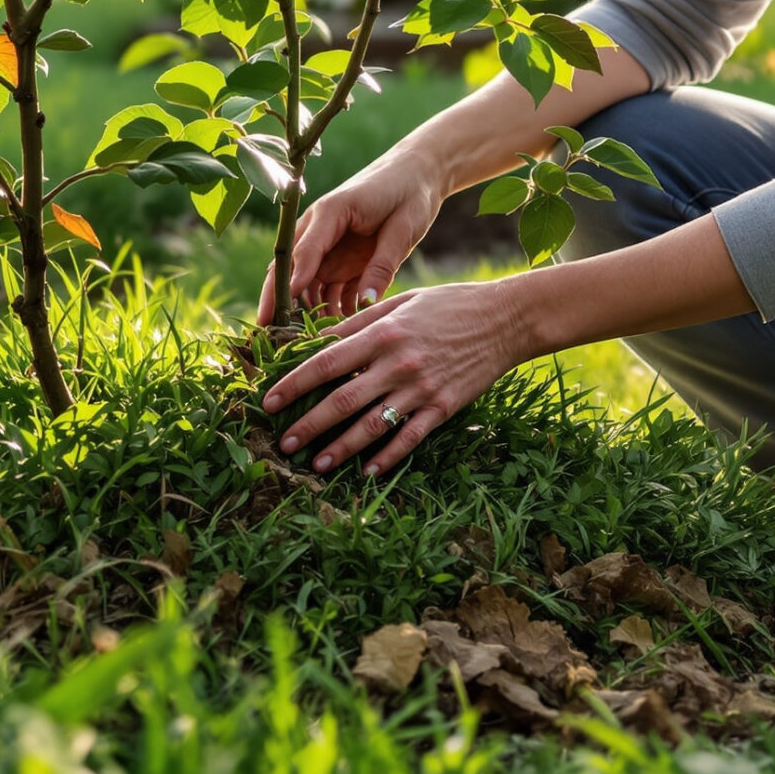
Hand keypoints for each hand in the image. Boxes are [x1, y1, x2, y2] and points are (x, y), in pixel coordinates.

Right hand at [258, 147, 445, 321]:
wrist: (419, 173)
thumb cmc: (410, 193)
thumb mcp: (402, 229)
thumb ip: (382, 265)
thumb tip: (366, 303)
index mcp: (331, 212)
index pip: (303, 251)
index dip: (292, 283)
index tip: (280, 312)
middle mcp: (321, 230)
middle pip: (292, 270)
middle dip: (279, 303)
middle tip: (269, 336)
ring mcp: (330, 246)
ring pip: (309, 285)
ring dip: (308, 313)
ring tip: (307, 345)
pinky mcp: (343, 259)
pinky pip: (331, 290)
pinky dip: (332, 310)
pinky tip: (339, 334)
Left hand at [260, 279, 536, 477]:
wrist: (506, 319)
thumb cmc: (450, 304)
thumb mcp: (401, 302)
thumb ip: (359, 322)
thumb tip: (318, 341)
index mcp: (382, 333)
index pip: (326, 361)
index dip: (293, 383)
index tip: (269, 401)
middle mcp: (397, 363)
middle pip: (342, 400)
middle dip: (308, 425)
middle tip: (284, 443)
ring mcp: (421, 388)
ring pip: (372, 425)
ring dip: (341, 448)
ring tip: (316, 464)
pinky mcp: (444, 407)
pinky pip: (409, 437)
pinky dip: (387, 457)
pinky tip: (368, 471)